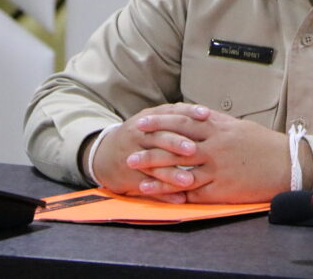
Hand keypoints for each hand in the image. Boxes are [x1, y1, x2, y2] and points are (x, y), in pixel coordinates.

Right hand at [89, 103, 209, 202]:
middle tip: (193, 149)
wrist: (104, 154)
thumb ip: (176, 117)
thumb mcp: (153, 120)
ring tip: (189, 181)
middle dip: (176, 143)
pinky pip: (147, 186)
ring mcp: (133, 157)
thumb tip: (208, 114)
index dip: (189, 113)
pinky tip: (180, 199)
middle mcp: (140, 135)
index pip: (170, 113)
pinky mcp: (130, 178)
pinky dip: (164, 194)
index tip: (206, 115)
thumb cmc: (141, 135)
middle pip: (159, 138)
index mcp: (149, 118)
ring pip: (153, 165)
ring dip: (171, 174)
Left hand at [127, 109, 292, 203]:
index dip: (161, 122)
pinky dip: (171, 191)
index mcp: (219, 128)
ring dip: (155, 170)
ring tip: (134, 170)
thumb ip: (215, 122)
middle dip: (151, 146)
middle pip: (176, 145)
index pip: (183, 122)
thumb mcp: (238, 127)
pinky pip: (191, 191)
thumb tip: (197, 115)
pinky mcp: (221, 188)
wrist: (287, 164)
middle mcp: (215, 146)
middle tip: (129, 147)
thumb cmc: (263, 145)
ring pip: (179, 168)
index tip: (143, 121)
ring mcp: (217, 168)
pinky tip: (155, 192)